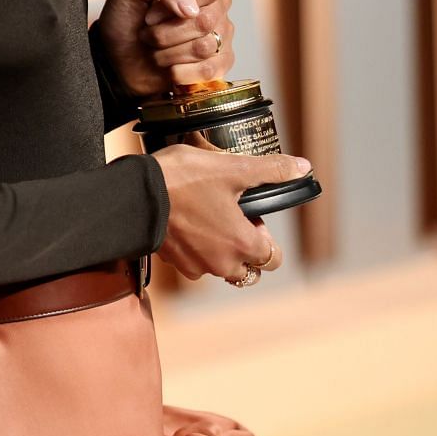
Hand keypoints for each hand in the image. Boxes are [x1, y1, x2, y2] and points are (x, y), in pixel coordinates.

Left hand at [95, 0, 235, 101]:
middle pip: (205, 20)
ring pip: (205, 47)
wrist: (115, 58)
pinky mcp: (218, 64)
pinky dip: (179, 72)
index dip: (177, 1)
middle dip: (165, 32)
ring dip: (167, 53)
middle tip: (147, 32)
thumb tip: (191, 7)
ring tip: (155, 48)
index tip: (150, 13)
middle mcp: (215, 7)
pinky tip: (168, 67)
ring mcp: (220, 36)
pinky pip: (209, 70)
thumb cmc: (124, 19)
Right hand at [152, 135, 304, 282]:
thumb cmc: (183, 180)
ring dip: (218, 249)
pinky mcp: (172, 262)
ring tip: (204, 216)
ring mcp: (195, 266)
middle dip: (244, 248)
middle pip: (247, 268)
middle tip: (228, 216)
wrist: (133, 193)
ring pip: (219, 265)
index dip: (267, 238)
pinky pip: (193, 262)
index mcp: (242, 245)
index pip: (273, 259)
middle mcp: (222, 264)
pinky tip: (183, 221)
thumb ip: (271, 170)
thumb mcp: (232, 168)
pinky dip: (194, 247)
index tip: (252, 217)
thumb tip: (303, 167)